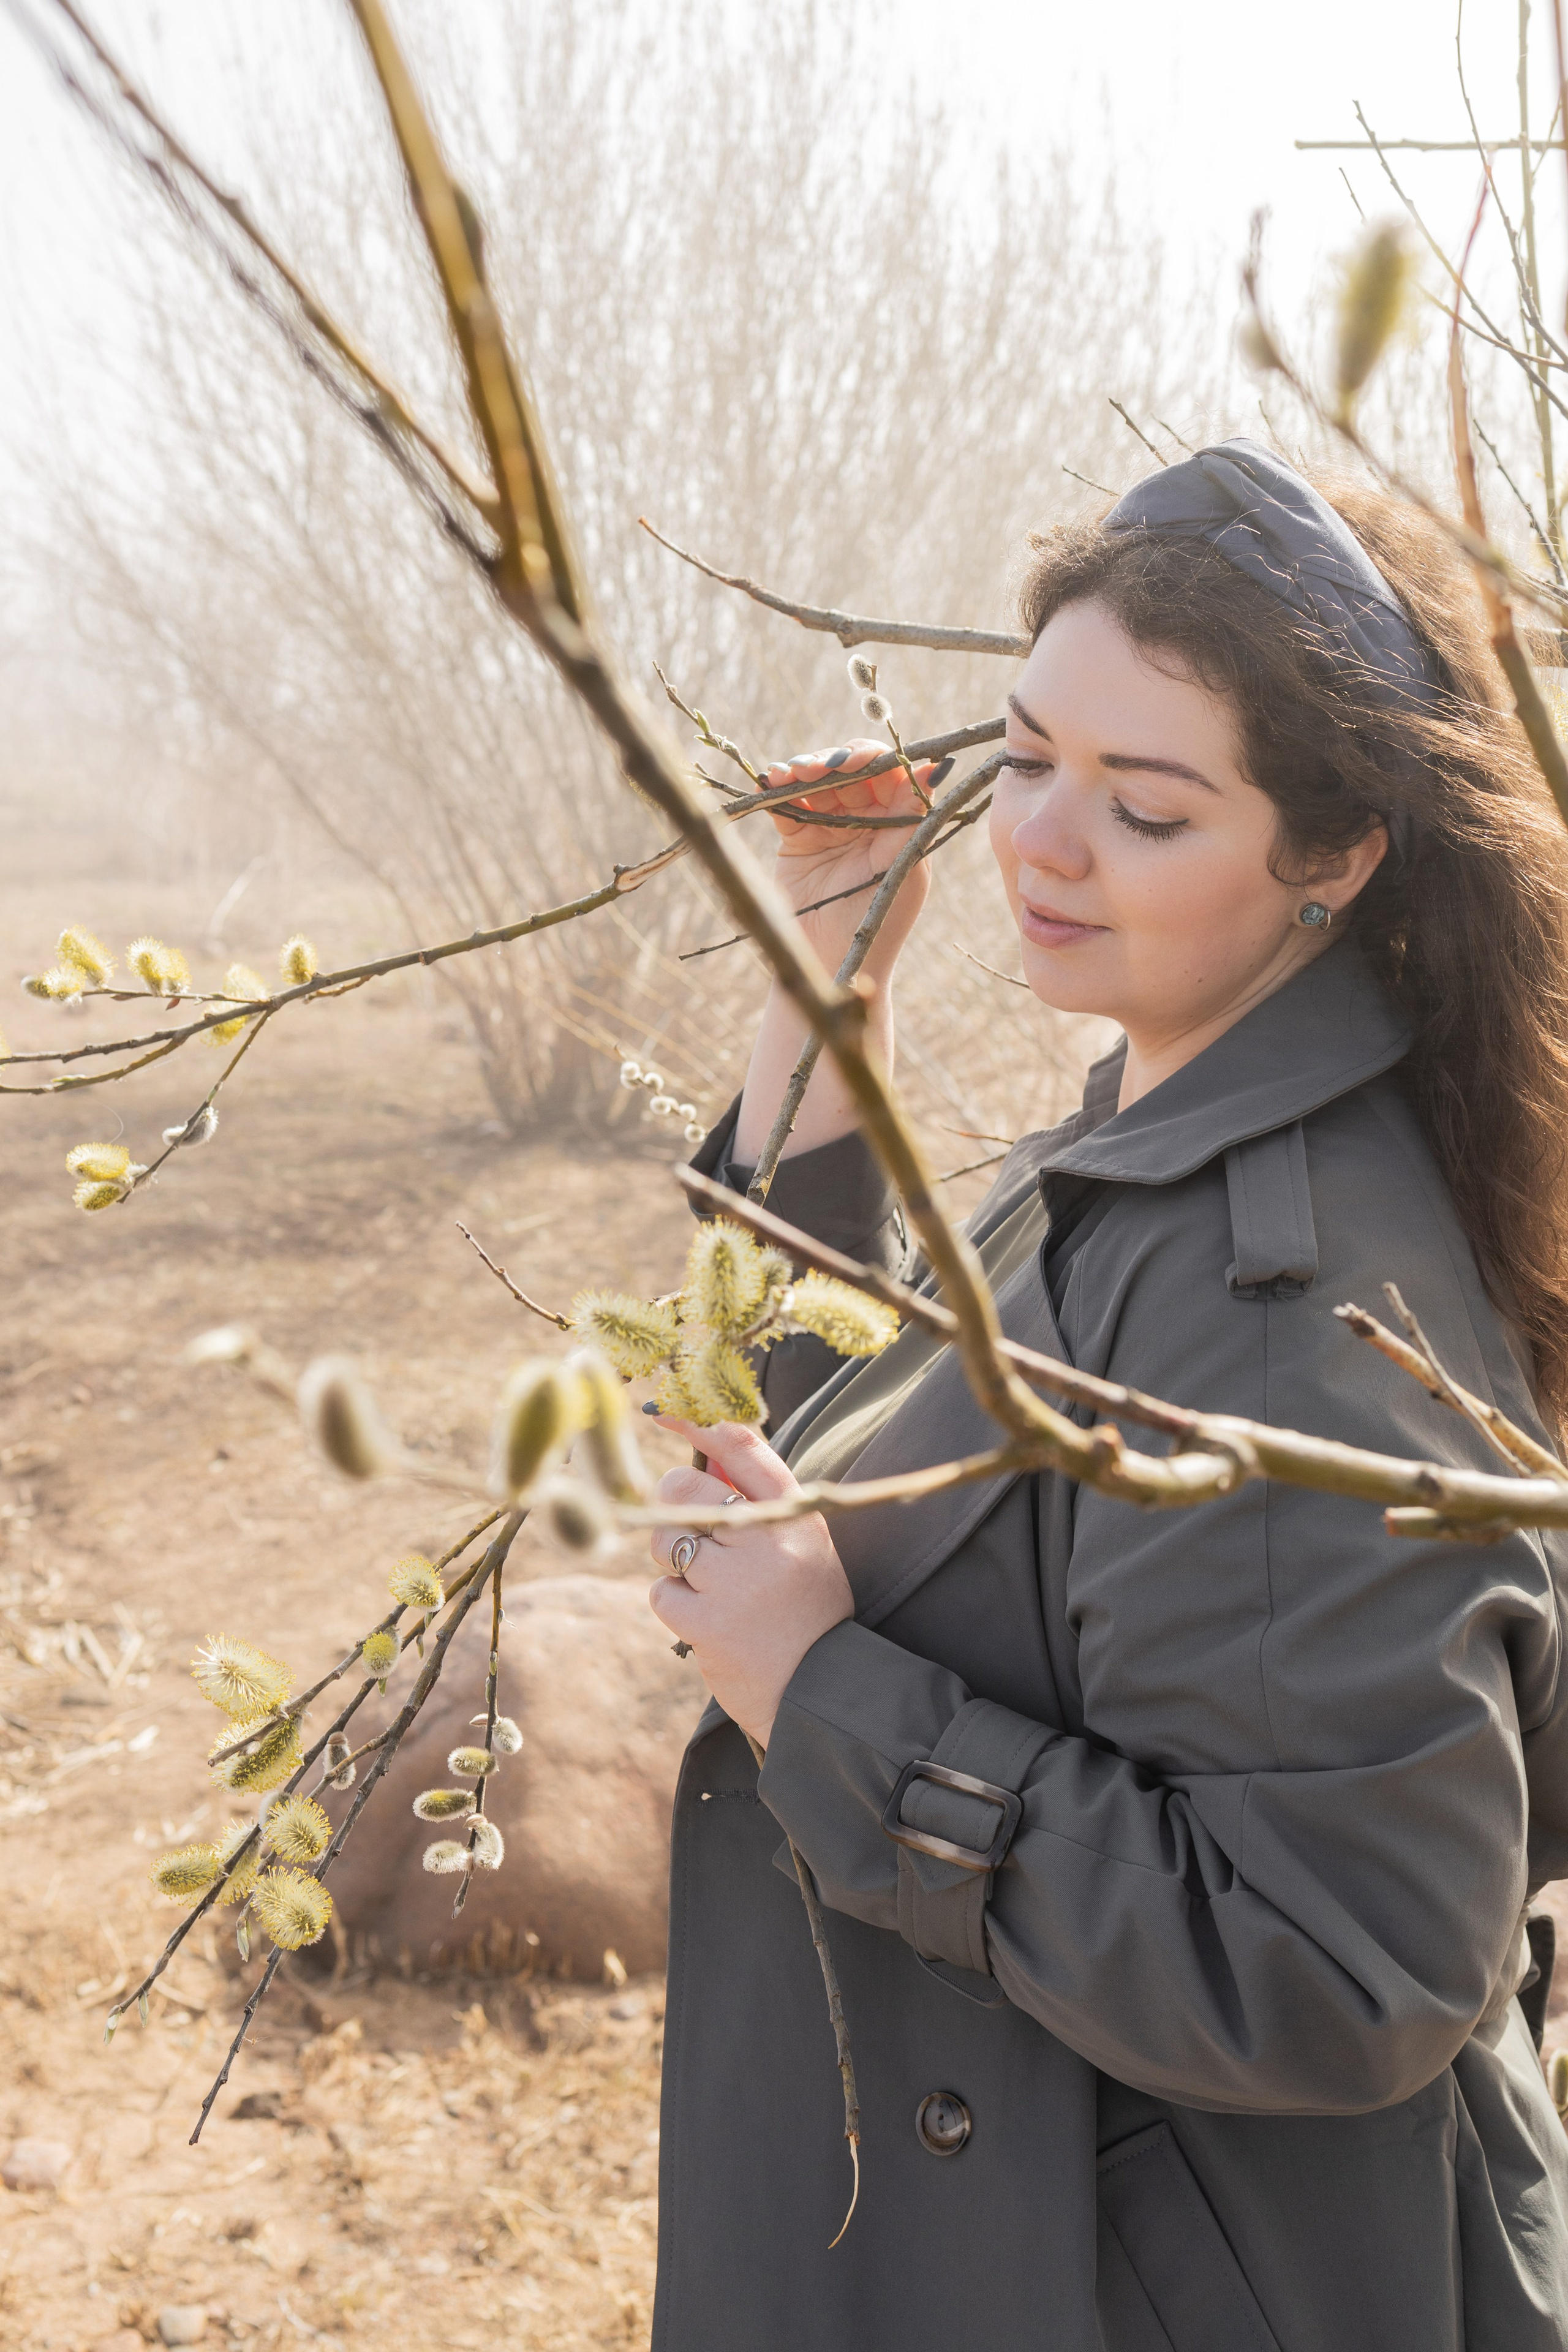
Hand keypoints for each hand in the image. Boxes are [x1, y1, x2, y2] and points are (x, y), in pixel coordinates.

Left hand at [647, 1418, 852, 1750]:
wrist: (822, 1693)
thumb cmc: (805, 1612)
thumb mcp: (802, 1546)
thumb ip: (760, 1503)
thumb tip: (700, 1453)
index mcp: (796, 1514)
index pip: (742, 1446)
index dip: (697, 1421)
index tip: (665, 1412)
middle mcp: (769, 1539)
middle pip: (685, 1485)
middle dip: (673, 1505)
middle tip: (693, 1538)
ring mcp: (736, 1582)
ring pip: (665, 1538)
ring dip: (672, 1560)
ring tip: (709, 1588)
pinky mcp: (708, 1623)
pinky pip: (662, 1592)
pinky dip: (675, 1606)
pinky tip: (706, 1622)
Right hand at [759, 739, 941, 983]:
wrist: (831, 965)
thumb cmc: (877, 922)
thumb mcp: (900, 866)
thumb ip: (913, 815)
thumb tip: (936, 766)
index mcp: (897, 823)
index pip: (887, 774)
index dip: (869, 759)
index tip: (851, 760)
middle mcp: (865, 820)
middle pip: (848, 771)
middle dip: (830, 762)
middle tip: (812, 768)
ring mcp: (830, 828)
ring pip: (817, 782)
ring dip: (802, 770)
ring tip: (788, 774)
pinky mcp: (798, 840)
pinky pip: (788, 806)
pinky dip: (779, 790)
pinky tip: (772, 780)